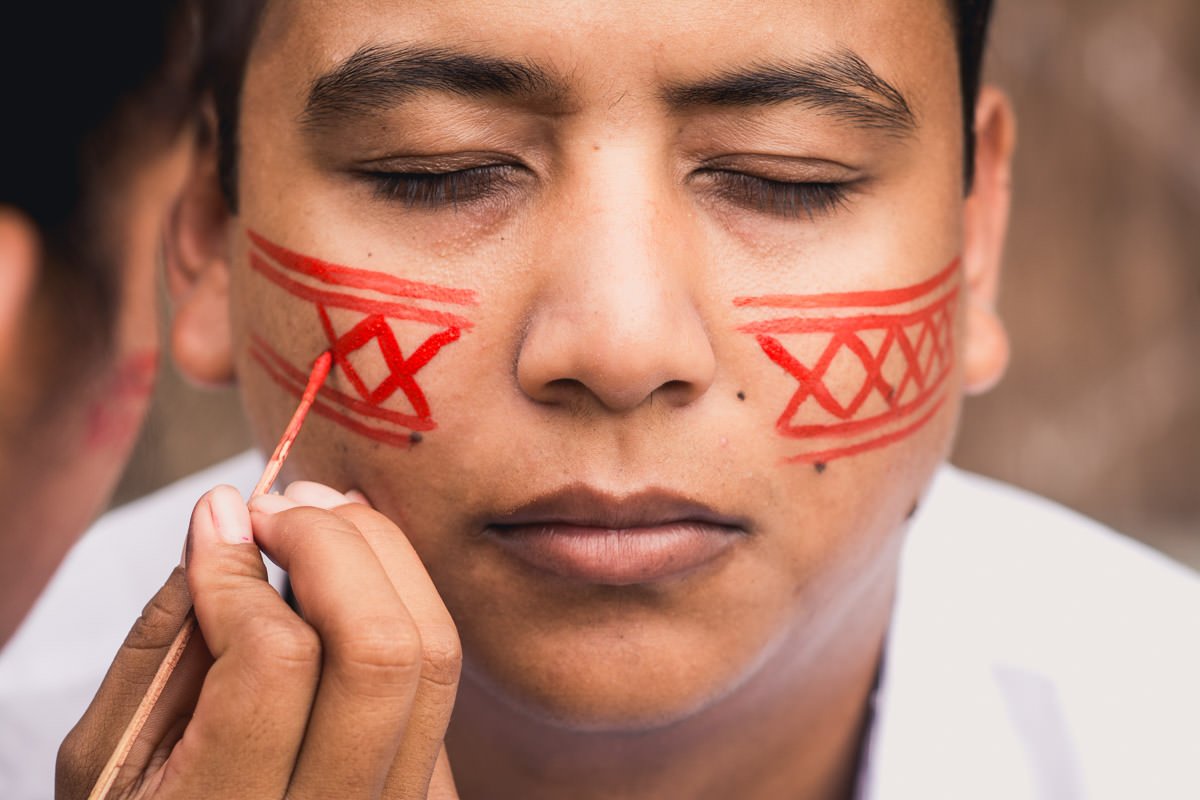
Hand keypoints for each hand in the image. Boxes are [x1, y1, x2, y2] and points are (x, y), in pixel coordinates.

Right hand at [57, 482, 461, 798]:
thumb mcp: (109, 755)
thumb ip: (160, 641)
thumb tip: (223, 518)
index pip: (278, 658)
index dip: (244, 573)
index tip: (219, 526)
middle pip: (384, 647)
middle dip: (335, 544)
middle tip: (281, 506)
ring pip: (435, 655)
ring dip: (385, 559)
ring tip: (322, 518)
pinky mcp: (429, 792)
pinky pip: (438, 680)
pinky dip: (402, 605)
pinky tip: (353, 576)